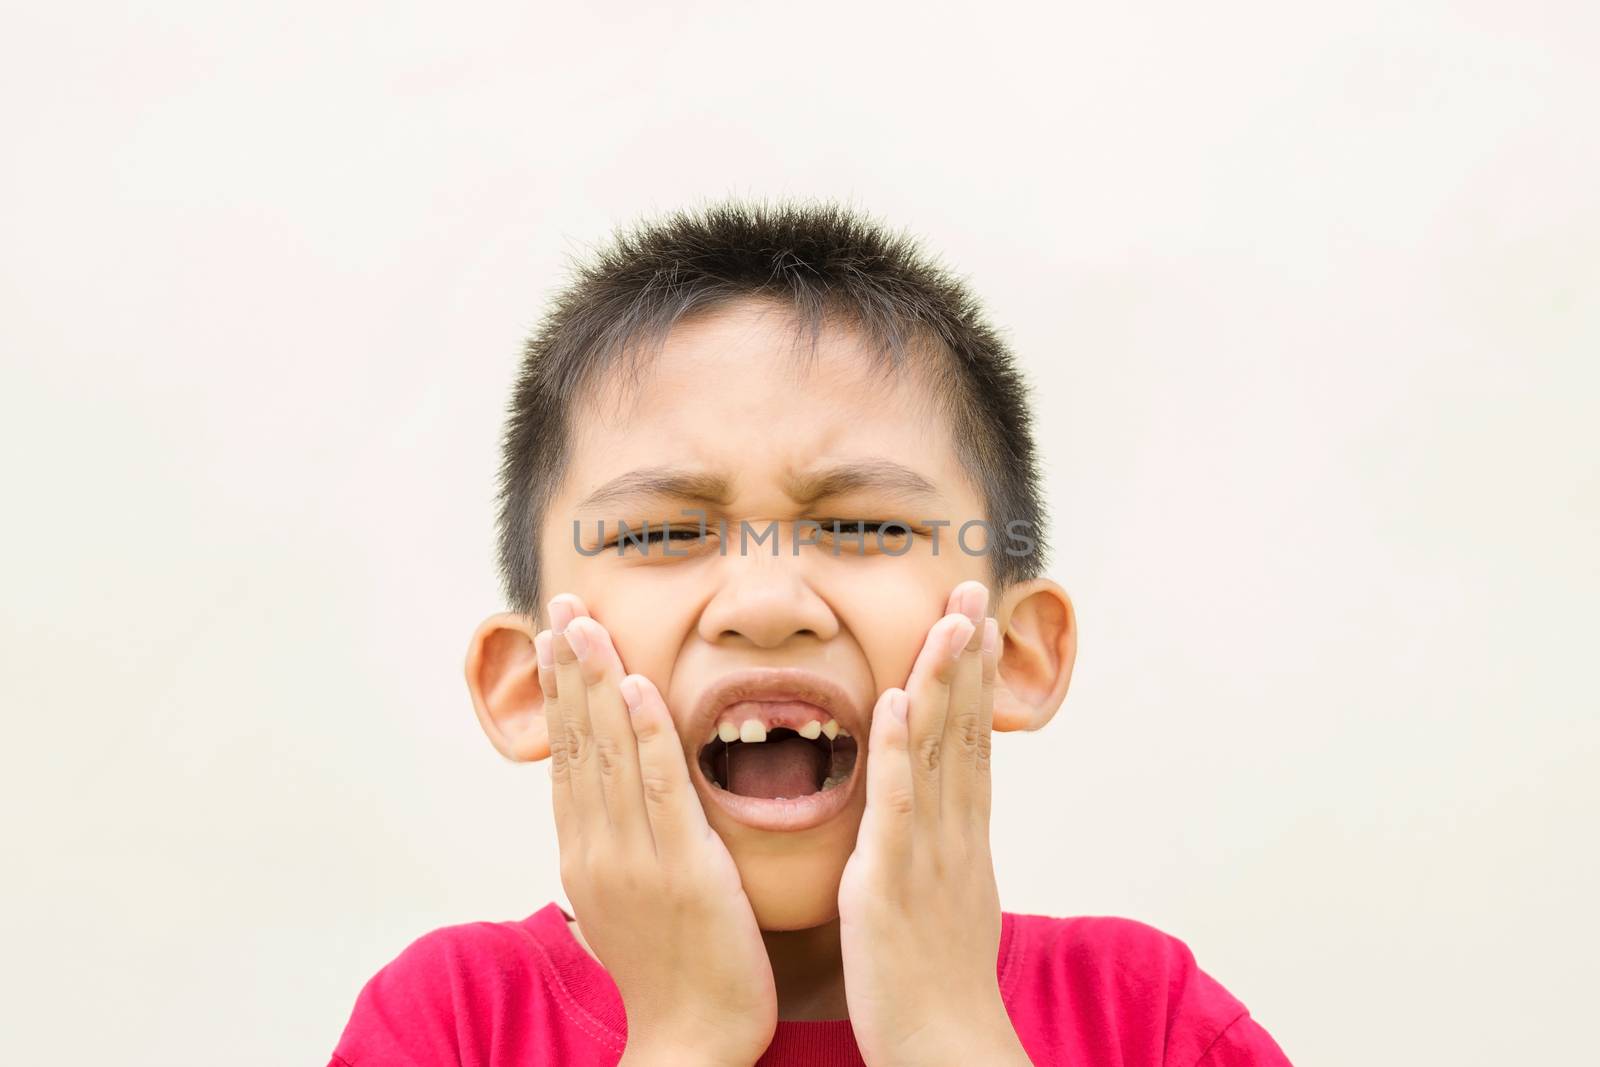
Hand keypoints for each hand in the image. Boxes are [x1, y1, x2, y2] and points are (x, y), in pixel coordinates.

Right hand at [536, 594, 776, 1066]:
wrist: (690, 1039)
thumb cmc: (673, 969)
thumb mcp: (629, 900)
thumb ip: (621, 846)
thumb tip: (613, 807)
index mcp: (586, 852)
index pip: (568, 756)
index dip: (562, 693)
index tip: (558, 637)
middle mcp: (598, 847)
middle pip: (578, 742)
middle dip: (569, 669)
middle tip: (562, 605)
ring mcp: (635, 857)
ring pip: (608, 753)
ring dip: (597, 682)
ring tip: (586, 623)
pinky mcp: (681, 868)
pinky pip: (659, 788)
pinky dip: (644, 734)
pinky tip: (637, 687)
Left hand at [836, 581, 1032, 1066]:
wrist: (947, 1047)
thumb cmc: (934, 983)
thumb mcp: (945, 900)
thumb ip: (939, 849)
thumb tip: (940, 816)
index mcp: (960, 837)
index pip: (971, 740)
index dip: (974, 677)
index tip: (976, 620)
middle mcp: (953, 833)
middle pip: (965, 728)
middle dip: (970, 655)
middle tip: (975, 587)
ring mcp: (926, 853)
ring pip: (939, 750)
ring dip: (943, 678)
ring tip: (950, 616)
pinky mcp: (892, 880)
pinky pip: (897, 804)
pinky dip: (899, 749)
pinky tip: (898, 699)